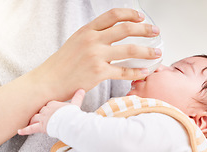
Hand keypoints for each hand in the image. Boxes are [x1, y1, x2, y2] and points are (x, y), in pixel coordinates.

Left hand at [18, 89, 84, 134]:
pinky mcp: (41, 127)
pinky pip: (31, 129)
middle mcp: (46, 110)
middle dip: (41, 114)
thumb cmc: (72, 114)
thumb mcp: (75, 104)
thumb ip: (78, 97)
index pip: (48, 105)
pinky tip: (19, 131)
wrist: (68, 122)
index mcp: (53, 104)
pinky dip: (25, 130)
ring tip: (31, 121)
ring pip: (35, 118)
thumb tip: (82, 89)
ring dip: (33, 120)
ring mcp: (42, 119)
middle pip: (41, 111)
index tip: (51, 111)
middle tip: (42, 117)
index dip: (49, 108)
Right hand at [36, 8, 160, 100]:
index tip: (140, 17)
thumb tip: (111, 38)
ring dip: (147, 51)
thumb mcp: (75, 43)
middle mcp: (92, 40)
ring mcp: (96, 56)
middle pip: (125, 29)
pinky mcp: (98, 73)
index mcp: (87, 31)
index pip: (112, 15)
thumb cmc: (61, 65)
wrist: (48, 82)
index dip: (129, 14)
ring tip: (157, 53)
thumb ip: (93, 38)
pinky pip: (124, 71)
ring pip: (128, 49)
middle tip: (155, 32)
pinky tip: (145, 71)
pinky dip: (137, 72)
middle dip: (144, 29)